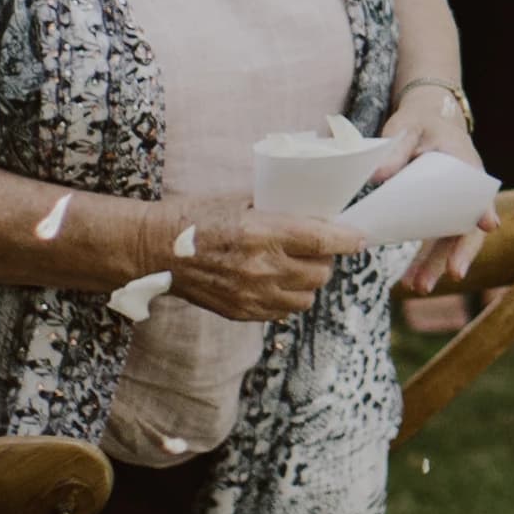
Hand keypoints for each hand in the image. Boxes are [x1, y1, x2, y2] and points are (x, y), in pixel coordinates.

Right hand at [140, 199, 369, 322]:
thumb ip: (279, 207)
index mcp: (262, 233)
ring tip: (296, 266)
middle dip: (326, 258)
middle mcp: (261, 267)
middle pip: (321, 271)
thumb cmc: (197, 217)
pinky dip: (288, 298)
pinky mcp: (242, 313)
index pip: (323, 241)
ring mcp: (251, 295)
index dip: (348, 240)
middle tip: (317, 247)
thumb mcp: (240, 200)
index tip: (360, 238)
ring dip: (309, 281)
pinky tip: (276, 281)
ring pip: (307, 296)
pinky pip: (284, 312)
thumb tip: (317, 210)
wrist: (154, 250)